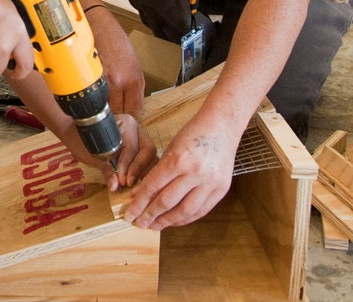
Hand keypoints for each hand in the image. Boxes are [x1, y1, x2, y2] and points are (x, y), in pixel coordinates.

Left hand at [57, 112, 156, 192]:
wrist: (77, 135)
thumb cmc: (84, 140)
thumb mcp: (93, 155)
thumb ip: (106, 170)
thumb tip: (115, 186)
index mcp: (126, 124)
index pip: (132, 148)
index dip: (128, 166)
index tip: (123, 181)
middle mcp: (137, 130)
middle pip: (148, 151)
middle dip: (139, 169)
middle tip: (128, 184)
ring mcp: (141, 139)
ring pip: (151, 157)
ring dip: (144, 173)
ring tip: (132, 186)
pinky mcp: (141, 150)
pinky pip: (148, 162)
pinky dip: (144, 173)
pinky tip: (136, 184)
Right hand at [89, 13, 144, 117]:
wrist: (96, 24)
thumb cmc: (116, 41)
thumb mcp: (134, 65)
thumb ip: (133, 88)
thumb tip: (131, 109)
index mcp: (134, 80)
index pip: (135, 112)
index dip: (132, 123)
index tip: (129, 127)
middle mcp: (118, 83)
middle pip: (119, 115)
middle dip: (118, 120)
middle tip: (115, 123)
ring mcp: (101, 82)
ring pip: (103, 110)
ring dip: (103, 113)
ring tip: (102, 113)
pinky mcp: (86, 79)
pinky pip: (91, 100)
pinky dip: (92, 103)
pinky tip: (92, 101)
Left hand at [122, 117, 237, 229]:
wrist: (222, 126)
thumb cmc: (193, 133)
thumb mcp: (170, 149)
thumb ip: (157, 172)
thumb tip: (139, 195)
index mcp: (179, 159)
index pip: (153, 187)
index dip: (139, 203)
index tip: (130, 213)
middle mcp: (195, 173)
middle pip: (167, 201)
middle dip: (150, 215)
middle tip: (139, 224)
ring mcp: (211, 182)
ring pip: (185, 210)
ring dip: (167, 221)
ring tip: (154, 226)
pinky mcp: (222, 189)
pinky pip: (202, 210)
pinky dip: (186, 218)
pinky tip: (174, 220)